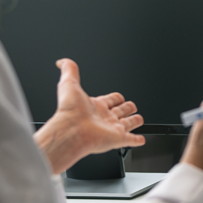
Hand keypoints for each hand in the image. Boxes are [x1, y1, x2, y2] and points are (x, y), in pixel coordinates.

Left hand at [33, 58, 145, 174]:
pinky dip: (137, 140)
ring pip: (128, 124)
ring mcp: (112, 129)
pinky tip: (140, 140)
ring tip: (138, 120)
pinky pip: (131, 139)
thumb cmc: (70, 110)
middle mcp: (105, 117)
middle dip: (127, 107)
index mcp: (96, 106)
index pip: (111, 99)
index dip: (116, 97)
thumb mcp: (69, 84)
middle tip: (131, 106)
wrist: (72, 131)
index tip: (119, 97)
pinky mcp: (118, 139)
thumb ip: (69, 71)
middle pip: (121, 110)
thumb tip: (61, 62)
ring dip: (134, 121)